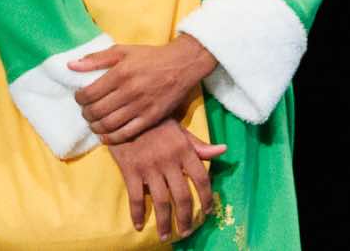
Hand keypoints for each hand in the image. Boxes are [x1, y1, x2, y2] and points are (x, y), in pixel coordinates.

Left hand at [71, 36, 217, 144]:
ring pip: (108, 124)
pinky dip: (111, 138)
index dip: (79, 99)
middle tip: (87, 111)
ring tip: (94, 123)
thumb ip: (96, 58)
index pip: (89, 94)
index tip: (80, 98)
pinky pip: (126, 133)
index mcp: (121, 73)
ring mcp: (141, 106)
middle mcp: (130, 90)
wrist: (184, 64)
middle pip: (96, 111)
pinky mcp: (151, 117)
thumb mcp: (123, 51)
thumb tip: (70, 66)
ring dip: (96, 127)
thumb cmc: (151, 57)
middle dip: (86, 114)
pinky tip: (106, 135)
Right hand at [105, 119, 225, 242]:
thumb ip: (199, 146)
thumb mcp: (181, 131)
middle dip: (186, 218)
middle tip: (187, 232)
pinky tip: (139, 225)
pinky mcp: (131, 171)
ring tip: (167, 235)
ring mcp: (150, 168)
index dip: (206, 198)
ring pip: (161, 201)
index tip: (207, 212)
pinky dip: (137, 214)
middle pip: (181, 196)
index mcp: (185, 151)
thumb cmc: (157, 123)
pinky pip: (135, 198)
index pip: (201, 178)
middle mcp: (170, 161)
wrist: (127, 114)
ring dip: (164, 222)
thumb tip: (223, 150)